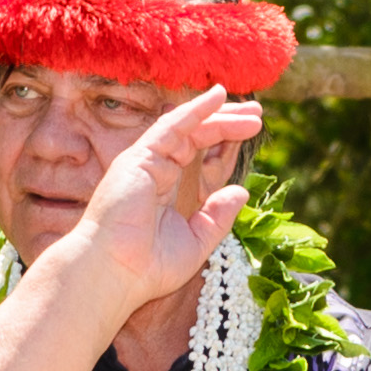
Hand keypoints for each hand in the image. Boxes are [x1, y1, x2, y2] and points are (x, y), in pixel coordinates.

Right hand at [59, 86, 261, 310]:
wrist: (113, 273)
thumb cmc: (145, 268)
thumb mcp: (195, 242)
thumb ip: (217, 217)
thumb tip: (241, 191)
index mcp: (167, 194)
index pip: (201, 161)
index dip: (226, 146)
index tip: (250, 135)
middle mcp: (156, 174)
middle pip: (197, 139)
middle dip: (228, 125)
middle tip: (257, 114)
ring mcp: (147, 164)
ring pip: (188, 129)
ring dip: (221, 116)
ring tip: (253, 111)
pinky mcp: (140, 158)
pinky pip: (171, 126)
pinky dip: (194, 110)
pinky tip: (217, 97)